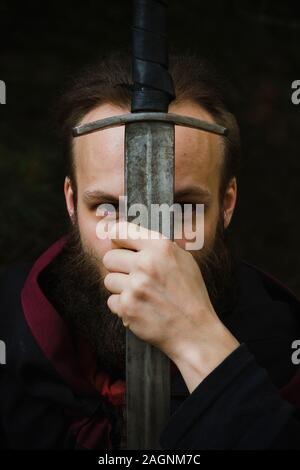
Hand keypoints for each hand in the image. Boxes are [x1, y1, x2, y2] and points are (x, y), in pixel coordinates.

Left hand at [103, 221, 238, 391]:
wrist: (195, 330)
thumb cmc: (190, 295)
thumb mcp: (183, 260)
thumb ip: (157, 247)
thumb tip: (132, 237)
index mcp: (161, 247)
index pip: (120, 231)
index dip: (117, 239)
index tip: (119, 245)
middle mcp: (146, 264)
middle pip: (109, 257)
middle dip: (118, 267)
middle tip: (133, 275)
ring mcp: (135, 287)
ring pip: (108, 280)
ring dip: (120, 287)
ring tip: (140, 293)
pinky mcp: (127, 307)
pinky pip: (111, 301)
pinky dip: (123, 306)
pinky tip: (140, 307)